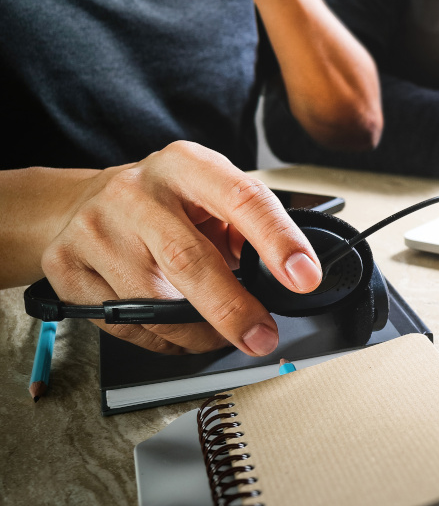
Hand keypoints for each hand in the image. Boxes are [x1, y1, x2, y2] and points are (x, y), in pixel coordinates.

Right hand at [41, 142, 321, 355]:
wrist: (75, 205)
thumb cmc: (161, 203)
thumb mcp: (207, 194)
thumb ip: (247, 227)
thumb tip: (289, 275)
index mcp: (185, 166)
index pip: (242, 199)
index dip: (278, 240)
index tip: (304, 277)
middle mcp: (137, 193)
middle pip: (190, 260)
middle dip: (234, 309)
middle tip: (263, 336)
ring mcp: (96, 230)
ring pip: (155, 304)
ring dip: (199, 332)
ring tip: (223, 333)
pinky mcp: (66, 267)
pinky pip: (125, 324)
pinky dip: (163, 339)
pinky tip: (178, 330)